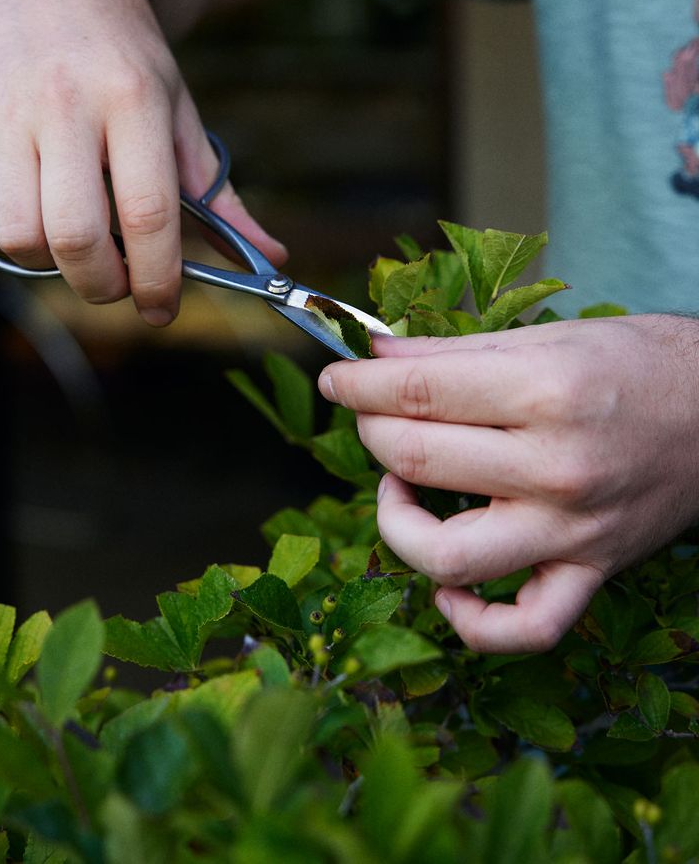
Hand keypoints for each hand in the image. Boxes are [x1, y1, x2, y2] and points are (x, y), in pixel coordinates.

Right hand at [0, 0, 285, 324]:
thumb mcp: (180, 111)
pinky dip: (7, 236)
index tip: (163, 308)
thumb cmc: (128, 56)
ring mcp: (5, 109)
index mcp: (133, 100)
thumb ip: (218, 193)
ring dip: (52, 264)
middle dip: (102, 284)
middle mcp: (65, 104)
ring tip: (78, 243)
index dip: (158, 278)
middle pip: (74, 237)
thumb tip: (269, 258)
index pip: (148, 214)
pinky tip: (37, 215)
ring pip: (17, 234)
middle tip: (118, 284)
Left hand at [318, 315, 698, 652]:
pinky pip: (522, 629)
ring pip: (448, 556)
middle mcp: (556, 467)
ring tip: (402, 491)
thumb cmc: (633, 364)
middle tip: (372, 415)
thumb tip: (374, 354)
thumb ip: (450, 353)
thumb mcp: (544, 340)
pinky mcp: (590, 572)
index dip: (357, 383)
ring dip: (397, 523)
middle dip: (371, 432)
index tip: (336, 377)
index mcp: (545, 391)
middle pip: (417, 461)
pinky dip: (472, 621)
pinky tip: (449, 587)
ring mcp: (572, 531)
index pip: (415, 393)